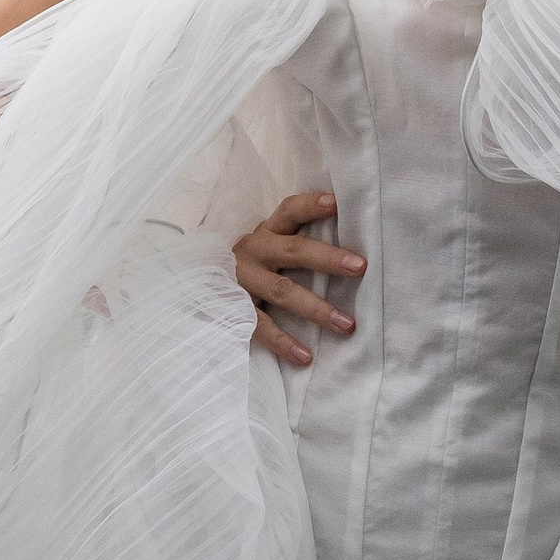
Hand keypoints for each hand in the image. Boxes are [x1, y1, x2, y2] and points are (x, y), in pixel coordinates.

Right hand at [233, 190, 363, 368]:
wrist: (199, 283)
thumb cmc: (253, 264)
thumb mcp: (270, 245)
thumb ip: (298, 242)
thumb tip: (350, 248)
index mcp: (267, 232)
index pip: (289, 212)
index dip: (310, 206)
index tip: (335, 202)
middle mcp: (254, 251)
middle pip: (293, 251)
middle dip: (328, 259)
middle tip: (360, 267)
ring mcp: (242, 280)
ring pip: (281, 291)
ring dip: (315, 308)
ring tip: (346, 324)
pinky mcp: (233, 309)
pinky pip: (260, 326)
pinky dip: (283, 342)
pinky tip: (305, 356)